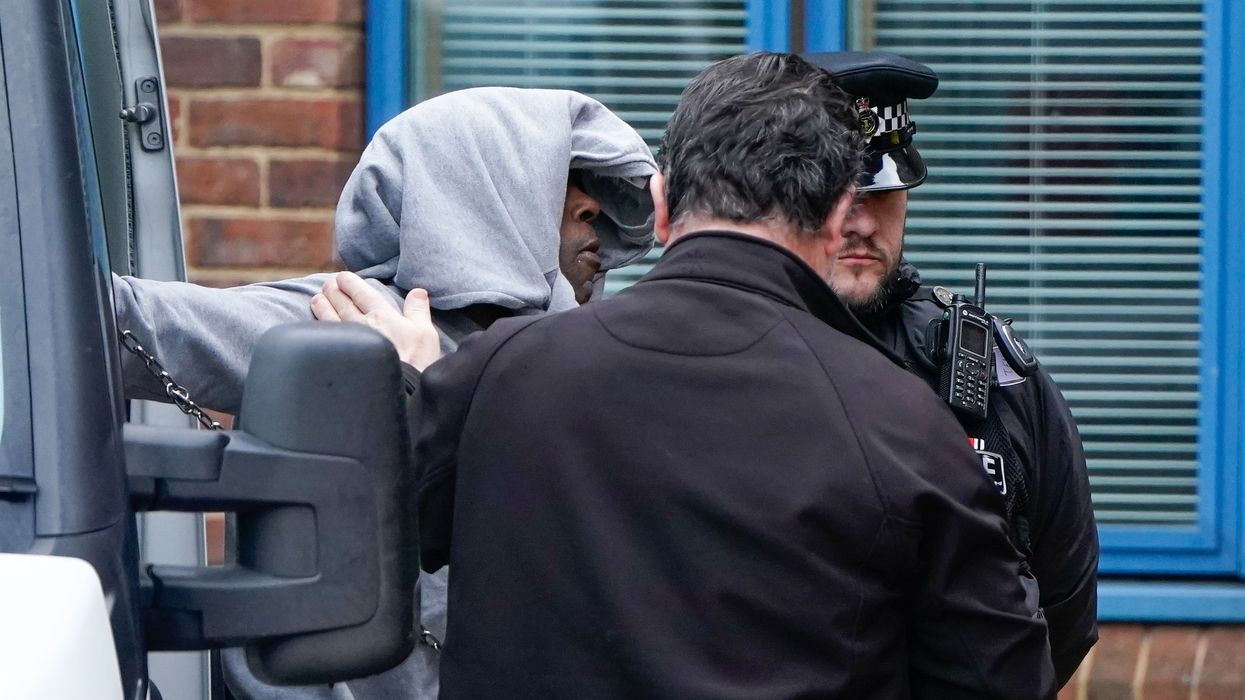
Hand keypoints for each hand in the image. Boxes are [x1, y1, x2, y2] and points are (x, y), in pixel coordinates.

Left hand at [311, 271, 443, 370]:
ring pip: (331, 318)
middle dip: (335, 291)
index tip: (341, 277)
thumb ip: (418, 310)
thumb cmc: (416, 361)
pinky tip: (315, 325)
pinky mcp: (339, 357)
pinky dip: (319, 326)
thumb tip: (417, 291)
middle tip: (328, 284)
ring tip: (317, 298)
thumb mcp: (425, 332)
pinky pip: (326, 337)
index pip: (362, 293)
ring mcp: (348, 341)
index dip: (350, 283)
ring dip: (323, 306)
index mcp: (382, 315)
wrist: (400, 390)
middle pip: (343, 303)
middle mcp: (361, 325)